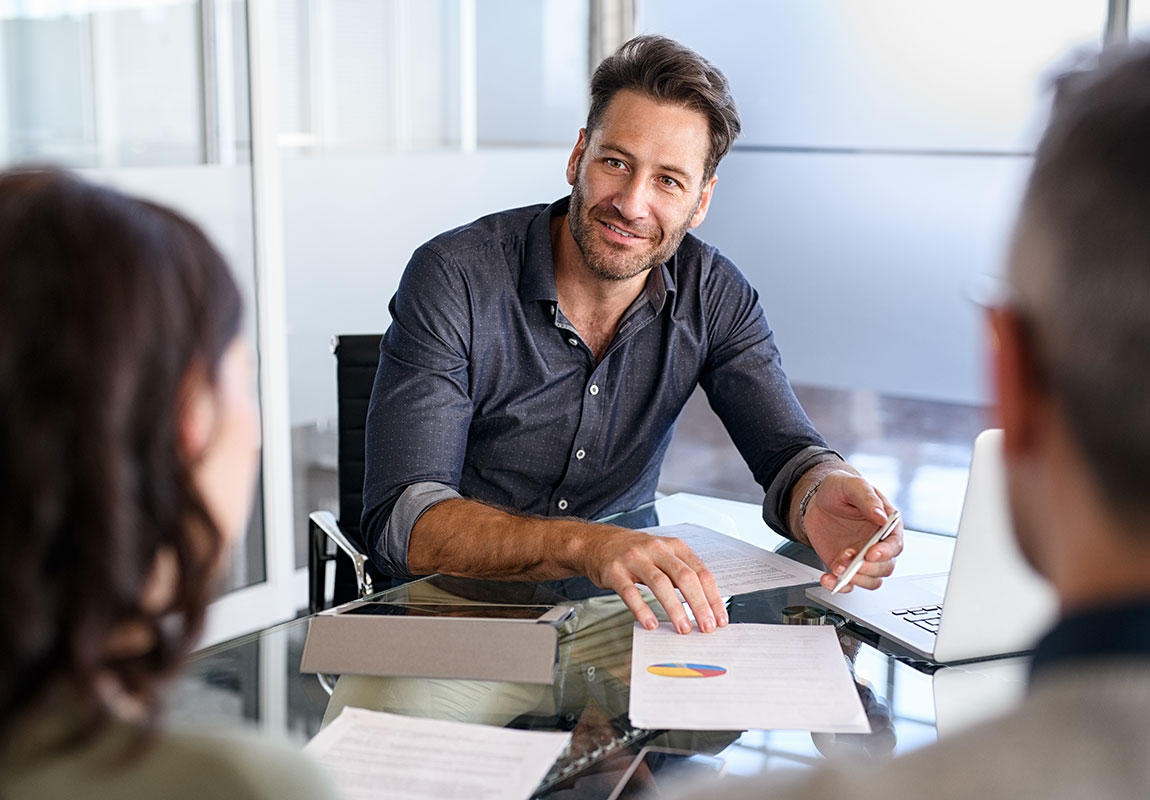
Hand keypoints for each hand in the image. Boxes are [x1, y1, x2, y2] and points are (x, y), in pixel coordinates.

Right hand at [580, 527, 728, 633]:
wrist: (597, 543)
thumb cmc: (634, 552)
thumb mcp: (662, 554)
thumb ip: (681, 573)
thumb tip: (704, 605)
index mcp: (673, 546)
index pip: (701, 572)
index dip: (712, 597)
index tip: (719, 618)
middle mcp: (656, 549)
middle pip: (684, 577)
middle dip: (699, 604)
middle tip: (706, 626)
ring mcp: (635, 559)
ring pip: (660, 584)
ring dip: (675, 609)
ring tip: (683, 628)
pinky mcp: (615, 571)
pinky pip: (631, 592)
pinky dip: (642, 609)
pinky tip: (650, 623)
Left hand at [802, 471, 902, 592]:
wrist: (816, 500)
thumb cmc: (838, 490)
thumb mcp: (851, 485)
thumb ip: (867, 498)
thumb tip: (881, 516)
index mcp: (886, 524)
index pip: (895, 544)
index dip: (886, 552)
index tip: (871, 554)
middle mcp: (878, 544)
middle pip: (885, 567)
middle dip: (868, 568)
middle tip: (849, 560)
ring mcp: (863, 557)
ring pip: (871, 580)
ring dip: (855, 578)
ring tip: (837, 566)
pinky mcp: (847, 566)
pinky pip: (849, 584)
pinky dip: (840, 586)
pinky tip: (828, 578)